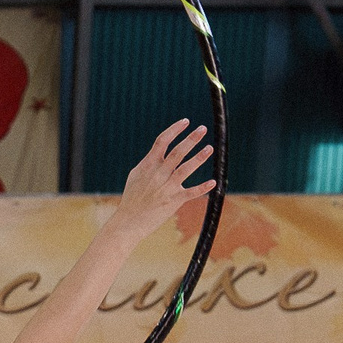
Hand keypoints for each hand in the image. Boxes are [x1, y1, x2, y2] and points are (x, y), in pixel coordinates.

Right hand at [112, 120, 214, 240]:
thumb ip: (148, 162)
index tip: (185, 121)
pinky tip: (213, 182)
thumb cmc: (132, 198)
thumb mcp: (136, 175)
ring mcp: (166, 187)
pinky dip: (202, 188)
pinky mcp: (173, 201)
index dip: (175, 129)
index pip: (162, 141)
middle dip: (191, 139)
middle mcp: (158, 174)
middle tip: (202, 129)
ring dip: (199, 157)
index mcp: (148, 165)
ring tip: (209, 148)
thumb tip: (158, 151)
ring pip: (186, 169)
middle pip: (177, 152)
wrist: (129, 221)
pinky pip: (191, 193)